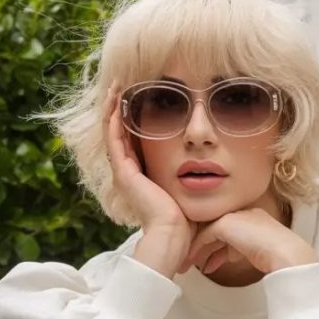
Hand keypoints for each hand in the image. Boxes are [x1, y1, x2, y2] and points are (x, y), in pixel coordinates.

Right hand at [103, 81, 196, 256]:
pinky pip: (115, 141)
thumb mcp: (185, 186)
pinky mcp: (124, 173)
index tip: (135, 96)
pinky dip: (113, 122)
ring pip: (112, 133)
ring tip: (115, 88)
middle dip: (118, 108)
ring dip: (112, 109)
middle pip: (117, 132)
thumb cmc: (185, 216)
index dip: (130, 117)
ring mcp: (123, 173)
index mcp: (140, 174)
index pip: (130, 139)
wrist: (173, 233)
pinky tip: (116, 105)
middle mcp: (128, 172)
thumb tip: (206, 160)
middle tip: (119, 85)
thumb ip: (188, 173)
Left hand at [178, 208, 318, 276]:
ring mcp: (234, 215)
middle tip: (192, 262)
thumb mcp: (252, 251)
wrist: (285, 252)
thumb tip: (222, 256)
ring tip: (189, 266)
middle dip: (203, 247)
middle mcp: (242, 212)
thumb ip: (237, 249)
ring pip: (208, 231)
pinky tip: (196, 262)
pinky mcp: (226, 223)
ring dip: (197, 250)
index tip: (209, 262)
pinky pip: (206, 235)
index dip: (215, 246)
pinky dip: (199, 249)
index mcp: (252, 216)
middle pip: (216, 229)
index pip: (228, 229)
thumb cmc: (276, 256)